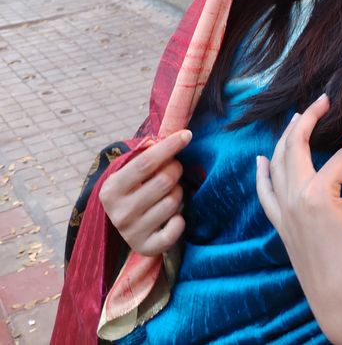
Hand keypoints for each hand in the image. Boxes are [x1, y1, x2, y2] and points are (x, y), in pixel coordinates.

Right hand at [99, 130, 190, 255]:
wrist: (122, 223)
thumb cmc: (132, 188)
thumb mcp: (130, 171)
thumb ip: (148, 153)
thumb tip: (176, 135)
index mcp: (112, 188)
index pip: (146, 162)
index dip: (170, 146)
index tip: (187, 135)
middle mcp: (119, 212)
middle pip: (164, 181)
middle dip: (176, 170)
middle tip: (174, 170)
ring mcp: (131, 232)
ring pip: (173, 202)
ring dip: (179, 193)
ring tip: (170, 192)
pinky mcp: (145, 248)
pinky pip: (173, 231)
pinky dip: (179, 221)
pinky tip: (174, 216)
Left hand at [256, 94, 341, 344]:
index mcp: (317, 195)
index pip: (341, 158)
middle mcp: (294, 199)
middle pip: (295, 147)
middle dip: (308, 120)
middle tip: (322, 101)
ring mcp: (283, 213)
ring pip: (277, 164)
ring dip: (285, 139)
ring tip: (298, 118)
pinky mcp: (280, 226)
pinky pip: (265, 194)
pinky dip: (262, 174)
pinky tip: (262, 159)